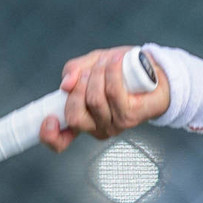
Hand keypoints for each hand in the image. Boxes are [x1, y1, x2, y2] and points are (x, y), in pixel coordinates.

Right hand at [39, 47, 170, 151]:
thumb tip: (66, 83)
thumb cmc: (121, 71)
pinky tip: (116, 61)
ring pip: (94, 101)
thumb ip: (74, 70)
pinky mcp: (130, 116)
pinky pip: (113, 93)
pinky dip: (112, 72)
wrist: (154, 73)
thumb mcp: (91, 64)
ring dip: (97, 74)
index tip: (49, 119)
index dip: (49, 135)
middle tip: (89, 71)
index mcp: (81, 120)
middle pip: (75, 116)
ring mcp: (113, 125)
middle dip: (78, 86)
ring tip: (107, 62)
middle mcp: (96, 128)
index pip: (60, 141)